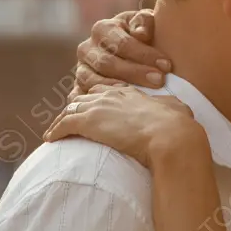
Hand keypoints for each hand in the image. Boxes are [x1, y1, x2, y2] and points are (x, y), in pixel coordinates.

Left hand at [45, 84, 204, 168]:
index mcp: (131, 92)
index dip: (97, 99)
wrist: (171, 136)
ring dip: (62, 119)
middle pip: (85, 97)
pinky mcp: (88, 121)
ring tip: (54, 130)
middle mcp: (112, 95)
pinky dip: (55, 131)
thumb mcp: (178, 110)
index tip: (91, 107)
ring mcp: (99, 107)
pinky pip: (64, 124)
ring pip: (71, 109)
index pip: (106, 91)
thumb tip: (181, 110)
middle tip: (67, 118)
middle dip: (76, 106)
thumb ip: (171, 107)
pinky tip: (49, 139)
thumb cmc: (179, 127)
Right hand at [72, 9, 171, 96]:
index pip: (121, 42)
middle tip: (159, 81)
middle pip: (107, 63)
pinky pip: (84, 99)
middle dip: (135, 73)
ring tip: (142, 97)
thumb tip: (141, 33)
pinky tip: (120, 109)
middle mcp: (87, 49)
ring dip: (118, 90)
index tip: (167, 65)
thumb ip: (144, 22)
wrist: (134, 56)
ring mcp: (81, 71)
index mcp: (102, 29)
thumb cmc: (144, 38)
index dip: (144, 54)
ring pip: (93, 82)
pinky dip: (99, 104)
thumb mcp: (146, 24)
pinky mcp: (79, 90)